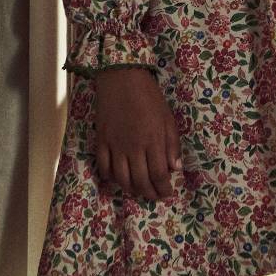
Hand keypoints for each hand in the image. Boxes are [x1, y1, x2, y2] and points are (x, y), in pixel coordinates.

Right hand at [91, 66, 181, 201]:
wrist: (122, 78)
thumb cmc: (149, 97)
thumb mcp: (168, 118)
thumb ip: (172, 144)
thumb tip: (175, 168)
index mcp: (153, 141)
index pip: (159, 174)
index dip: (163, 188)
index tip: (167, 193)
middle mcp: (134, 147)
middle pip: (140, 181)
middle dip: (149, 193)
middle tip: (154, 197)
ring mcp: (115, 145)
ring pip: (121, 178)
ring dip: (130, 189)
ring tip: (138, 191)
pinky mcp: (101, 140)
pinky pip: (103, 166)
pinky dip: (110, 177)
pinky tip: (117, 178)